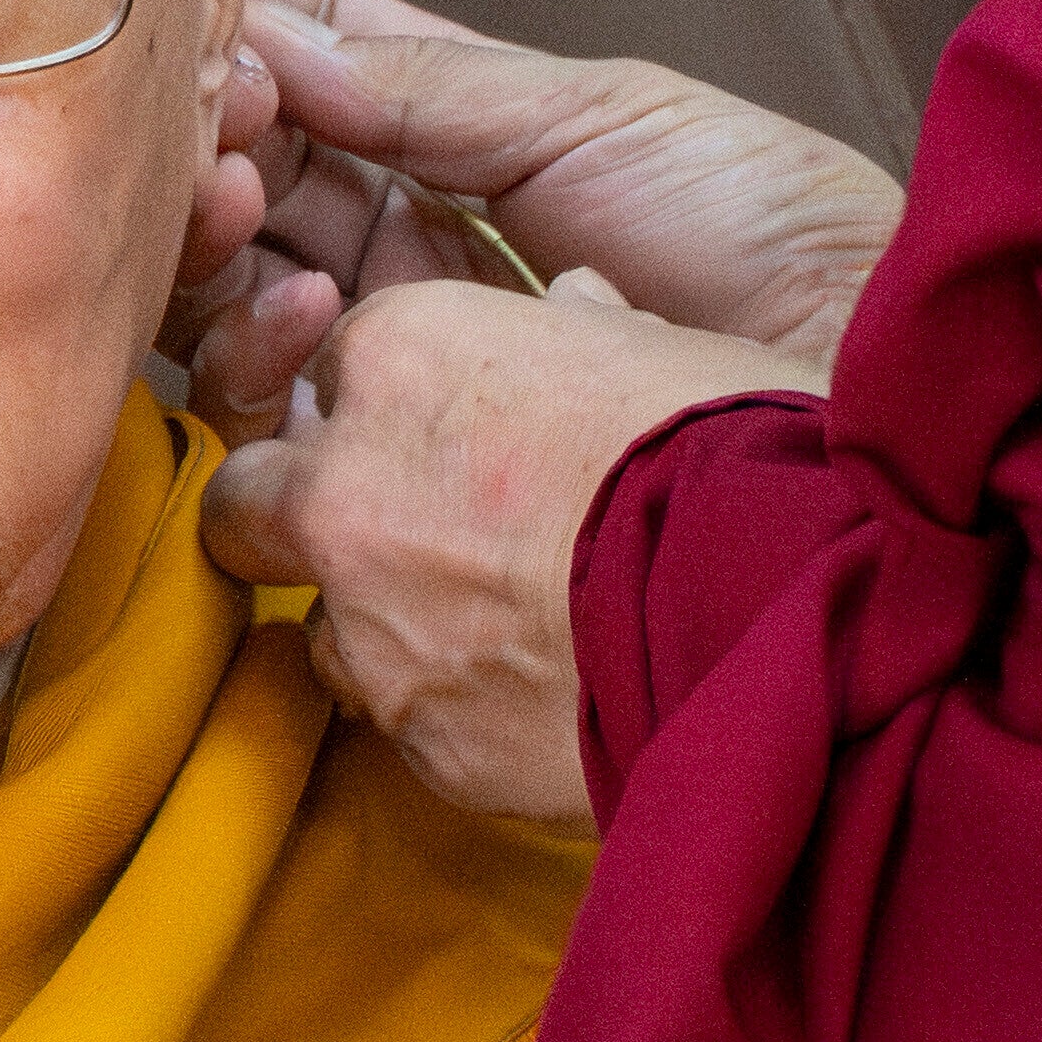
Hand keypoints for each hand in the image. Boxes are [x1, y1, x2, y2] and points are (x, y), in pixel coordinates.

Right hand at [174, 0, 902, 437]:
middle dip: (212, 128)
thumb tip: (272, 35)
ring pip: (228, 279)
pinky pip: (262, 402)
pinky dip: (255, 339)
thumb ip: (425, 84)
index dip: (246, 28)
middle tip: (216, 107)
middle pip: (244, 170)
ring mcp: (392, 343)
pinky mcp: (389, 452)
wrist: (856, 375)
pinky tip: (305, 298)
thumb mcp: (599, 114)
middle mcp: (406, 233)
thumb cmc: (768, 231)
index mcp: (459, 129)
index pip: (308, 60)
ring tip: (242, 187)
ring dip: (215, 224)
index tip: (197, 2)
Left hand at [199, 275, 803, 823]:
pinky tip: (538, 694)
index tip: (451, 425)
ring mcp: (370, 623)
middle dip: (303, 511)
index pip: (340, 363)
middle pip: (252, 494)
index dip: (395, 401)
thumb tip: (575, 307)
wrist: (790, 609)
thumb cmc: (744, 450)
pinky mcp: (417, 735)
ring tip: (496, 626)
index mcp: (402, 355)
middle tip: (396, 526)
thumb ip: (581, 334)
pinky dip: (450, 708)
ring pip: (320, 624)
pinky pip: (404, 719)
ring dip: (381, 622)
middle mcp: (348, 486)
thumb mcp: (666, 348)